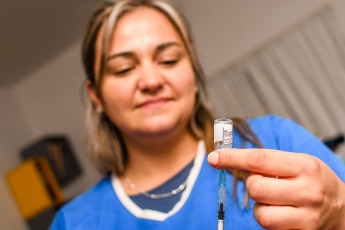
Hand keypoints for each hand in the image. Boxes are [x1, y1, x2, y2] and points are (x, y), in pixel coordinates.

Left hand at [208, 148, 344, 229]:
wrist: (344, 209)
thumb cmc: (315, 181)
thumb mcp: (298, 163)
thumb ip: (268, 162)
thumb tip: (230, 159)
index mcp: (304, 166)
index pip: (259, 159)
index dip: (232, 158)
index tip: (214, 157)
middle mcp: (308, 191)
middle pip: (256, 188)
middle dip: (252, 185)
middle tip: (264, 184)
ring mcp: (307, 217)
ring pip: (260, 214)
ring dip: (260, 207)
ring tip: (274, 202)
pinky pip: (269, 229)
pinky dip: (268, 220)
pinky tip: (281, 213)